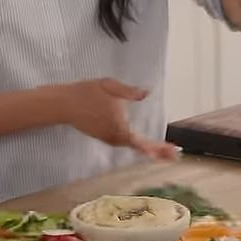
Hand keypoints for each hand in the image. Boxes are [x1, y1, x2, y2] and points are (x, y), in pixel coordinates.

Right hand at [59, 78, 178, 160]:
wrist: (65, 103)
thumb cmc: (87, 92)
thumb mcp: (109, 85)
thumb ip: (129, 92)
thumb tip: (147, 93)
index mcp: (118, 126)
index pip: (141, 142)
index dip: (157, 148)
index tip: (170, 152)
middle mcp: (115, 136)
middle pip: (139, 146)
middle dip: (157, 151)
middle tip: (175, 155)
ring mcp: (108, 138)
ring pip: (132, 145)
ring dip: (148, 148)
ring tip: (165, 151)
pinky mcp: (104, 136)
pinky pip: (124, 142)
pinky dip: (137, 145)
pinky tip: (144, 144)